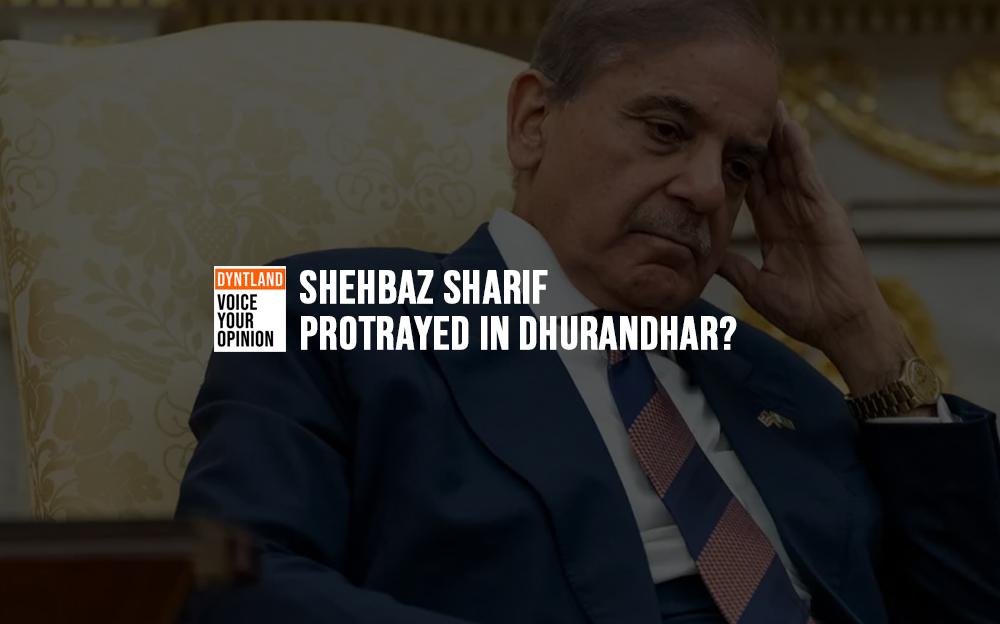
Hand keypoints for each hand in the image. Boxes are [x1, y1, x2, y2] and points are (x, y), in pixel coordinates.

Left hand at [717, 102, 913, 395]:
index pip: (751, 186)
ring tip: (762, 102)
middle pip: (769, 166)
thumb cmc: (804, 311)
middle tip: (737, 105)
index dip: (737, 162)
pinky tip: (789, 127)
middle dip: (755, 137)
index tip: (719, 138)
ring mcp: (810, 209)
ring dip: (776, 133)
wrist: (838, 326)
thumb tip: (703, 254)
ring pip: (789, 163)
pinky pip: (809, 175)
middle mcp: (792, 212)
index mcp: (774, 227)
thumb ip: (733, 266)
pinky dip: (799, 151)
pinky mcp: (827, 211)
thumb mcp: (755, 284)